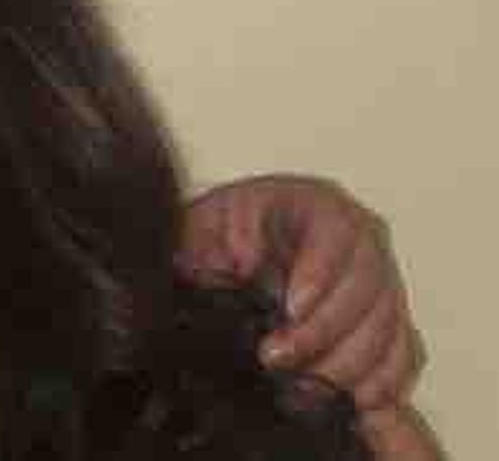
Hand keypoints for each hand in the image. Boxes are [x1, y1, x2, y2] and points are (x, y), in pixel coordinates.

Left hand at [178, 175, 421, 409]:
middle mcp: (360, 240)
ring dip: (346, 364)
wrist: (225, 261)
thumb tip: (247, 259)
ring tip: (299, 387)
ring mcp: (380, 281)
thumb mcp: (205, 225)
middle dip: (324, 329)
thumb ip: (218, 237)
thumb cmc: (219, 239)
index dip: (321, 272)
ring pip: (387, 325)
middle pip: (367, 284)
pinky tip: (348, 402)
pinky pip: (402, 354)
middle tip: (276, 357)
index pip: (337, 232)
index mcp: (317, 205)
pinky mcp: (387, 322)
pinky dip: (381, 381)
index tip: (291, 308)